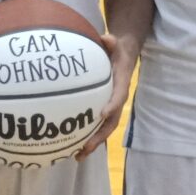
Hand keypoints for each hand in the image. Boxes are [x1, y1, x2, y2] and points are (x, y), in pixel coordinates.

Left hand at [76, 32, 137, 158]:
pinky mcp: (101, 110)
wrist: (122, 57)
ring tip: (77, 156)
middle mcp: (116, 99)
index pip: (119, 96)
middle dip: (99, 136)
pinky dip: (86, 138)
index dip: (112, 106)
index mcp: (121, 84)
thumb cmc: (116, 51)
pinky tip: (72, 148)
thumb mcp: (115, 44)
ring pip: (103, 129)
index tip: (102, 114)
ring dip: (92, 144)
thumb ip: (111, 42)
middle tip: (85, 147)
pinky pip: (95, 126)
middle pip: (110, 122)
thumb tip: (107, 37)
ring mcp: (109, 107)